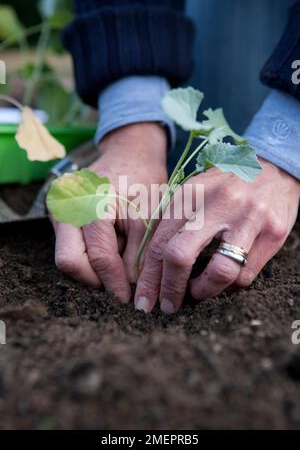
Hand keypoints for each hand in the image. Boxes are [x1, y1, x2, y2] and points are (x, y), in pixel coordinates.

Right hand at [53, 122, 167, 301]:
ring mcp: (58, 211)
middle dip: (96, 279)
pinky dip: (91, 256)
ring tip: (119, 265)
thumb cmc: (143, 180)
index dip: (114, 282)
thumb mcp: (149, 215)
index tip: (129, 299)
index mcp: (89, 202)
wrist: (129, 154)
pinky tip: (111, 252)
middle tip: (120, 287)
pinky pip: (71, 247)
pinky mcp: (61, 216)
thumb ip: (140, 253)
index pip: (98, 255)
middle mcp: (65, 207)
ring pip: (69, 257)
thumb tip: (131, 287)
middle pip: (70, 261)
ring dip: (94, 268)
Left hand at [135, 158, 299, 313]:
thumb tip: (148, 266)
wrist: (274, 168)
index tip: (143, 299)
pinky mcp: (273, 232)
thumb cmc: (225, 187)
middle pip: (180, 256)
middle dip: (168, 289)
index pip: (159, 242)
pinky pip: (245, 274)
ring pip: (219, 272)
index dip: (148, 276)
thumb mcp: (195, 193)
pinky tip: (224, 278)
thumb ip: (173, 222)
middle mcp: (218, 203)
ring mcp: (248, 217)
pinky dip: (230, 285)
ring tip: (198, 292)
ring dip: (203, 291)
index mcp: (191, 192)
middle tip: (166, 306)